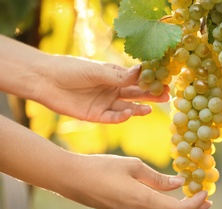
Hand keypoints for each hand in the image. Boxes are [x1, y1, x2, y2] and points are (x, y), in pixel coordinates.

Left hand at [34, 55, 169, 122]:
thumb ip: (119, 76)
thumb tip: (142, 72)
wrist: (46, 81)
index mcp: (114, 76)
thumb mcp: (97, 72)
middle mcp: (112, 90)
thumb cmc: (72, 69)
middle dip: (151, 95)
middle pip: (136, 94)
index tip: (166, 81)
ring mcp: (105, 104)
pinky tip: (128, 113)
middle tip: (167, 96)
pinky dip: (122, 117)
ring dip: (139, 108)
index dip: (152, 81)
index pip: (137, 79)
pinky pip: (113, 118)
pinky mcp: (96, 116)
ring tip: (150, 108)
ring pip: (127, 108)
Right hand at [59, 154, 211, 208]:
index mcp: (143, 201)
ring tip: (195, 203)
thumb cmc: (102, 167)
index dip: (196, 204)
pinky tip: (174, 203)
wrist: (73, 179)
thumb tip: (179, 182)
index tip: (206, 191)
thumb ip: (158, 178)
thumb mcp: (133, 166)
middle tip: (206, 200)